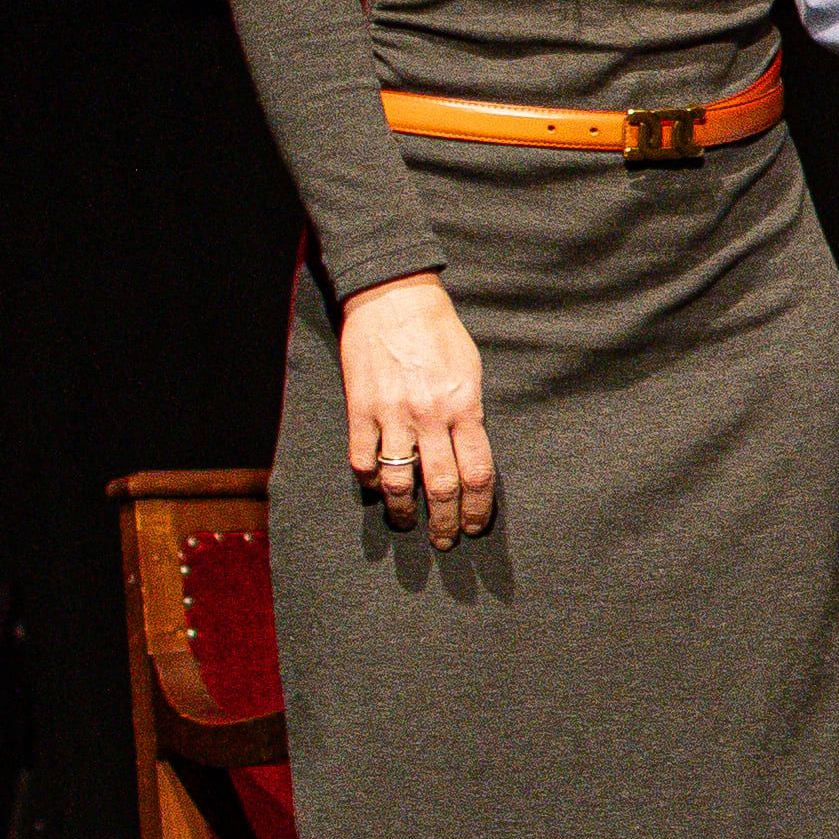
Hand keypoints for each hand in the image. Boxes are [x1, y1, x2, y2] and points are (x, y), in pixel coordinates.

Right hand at [339, 273, 494, 547]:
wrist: (394, 298)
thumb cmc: (439, 333)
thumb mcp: (471, 371)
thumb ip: (471, 414)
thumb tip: (471, 455)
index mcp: (465, 407)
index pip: (478, 473)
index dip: (479, 508)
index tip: (476, 525)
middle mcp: (431, 416)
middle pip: (441, 487)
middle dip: (445, 522)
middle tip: (445, 540)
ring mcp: (393, 414)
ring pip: (398, 482)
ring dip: (403, 512)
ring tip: (407, 523)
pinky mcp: (360, 409)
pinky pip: (362, 459)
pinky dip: (368, 480)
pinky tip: (375, 487)